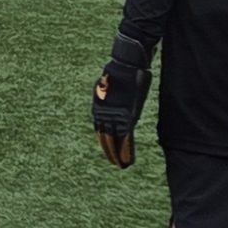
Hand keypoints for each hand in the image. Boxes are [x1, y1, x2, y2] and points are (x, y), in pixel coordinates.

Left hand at [93, 32, 151, 167]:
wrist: (126, 63)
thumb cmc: (124, 70)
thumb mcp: (113, 82)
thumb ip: (114, 92)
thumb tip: (117, 93)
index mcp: (101, 106)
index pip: (101, 128)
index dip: (104, 141)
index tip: (107, 151)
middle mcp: (105, 112)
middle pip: (106, 136)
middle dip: (110, 150)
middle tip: (114, 163)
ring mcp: (115, 115)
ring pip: (114, 140)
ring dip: (117, 153)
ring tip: (120, 164)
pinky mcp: (126, 115)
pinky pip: (124, 138)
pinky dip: (126, 150)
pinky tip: (127, 159)